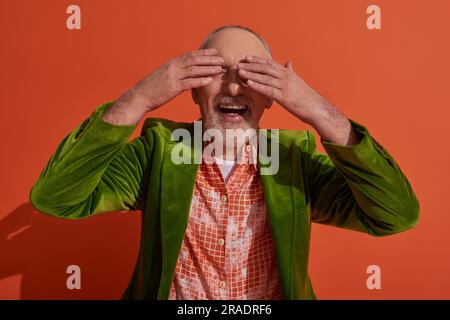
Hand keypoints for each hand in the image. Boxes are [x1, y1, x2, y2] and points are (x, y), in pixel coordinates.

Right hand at [103, 48, 224, 124]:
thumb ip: (175, 73)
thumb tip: (186, 74)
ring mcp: (172, 77)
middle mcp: (173, 67)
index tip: (214, 52)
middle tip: (222, 59)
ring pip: (194, 70)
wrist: (139, 96)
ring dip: (208, 68)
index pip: (190, 55)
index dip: (203, 53)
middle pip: (194, 60)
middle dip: (209, 59)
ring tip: (220, 68)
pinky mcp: (172, 88)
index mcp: (171, 63)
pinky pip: (189, 83)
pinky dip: (200, 81)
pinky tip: (210, 80)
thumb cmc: (152, 89)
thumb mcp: (164, 76)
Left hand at [237, 55, 322, 123]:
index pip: (270, 63)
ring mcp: (284, 86)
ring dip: (251, 74)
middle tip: (238, 63)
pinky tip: (248, 83)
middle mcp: (285, 77)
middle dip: (251, 65)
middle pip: (265, 68)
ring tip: (240, 72)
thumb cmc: (306, 96)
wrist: (316, 107)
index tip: (247, 57)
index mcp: (288, 73)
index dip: (257, 60)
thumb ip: (291, 71)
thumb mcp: (298, 81)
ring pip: (264, 78)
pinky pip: (268, 90)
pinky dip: (257, 86)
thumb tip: (289, 62)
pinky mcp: (283, 97)